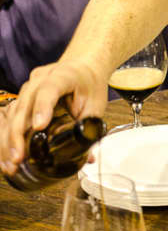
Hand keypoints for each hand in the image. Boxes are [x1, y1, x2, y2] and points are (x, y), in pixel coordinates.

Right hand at [0, 60, 106, 175]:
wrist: (83, 67)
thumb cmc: (90, 84)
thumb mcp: (97, 102)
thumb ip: (90, 125)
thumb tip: (88, 157)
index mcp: (64, 75)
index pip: (49, 88)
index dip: (42, 107)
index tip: (39, 126)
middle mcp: (41, 79)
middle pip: (24, 104)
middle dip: (18, 134)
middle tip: (19, 158)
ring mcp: (28, 87)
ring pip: (13, 113)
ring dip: (9, 139)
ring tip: (13, 163)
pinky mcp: (22, 97)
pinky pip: (10, 117)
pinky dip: (8, 137)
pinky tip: (8, 156)